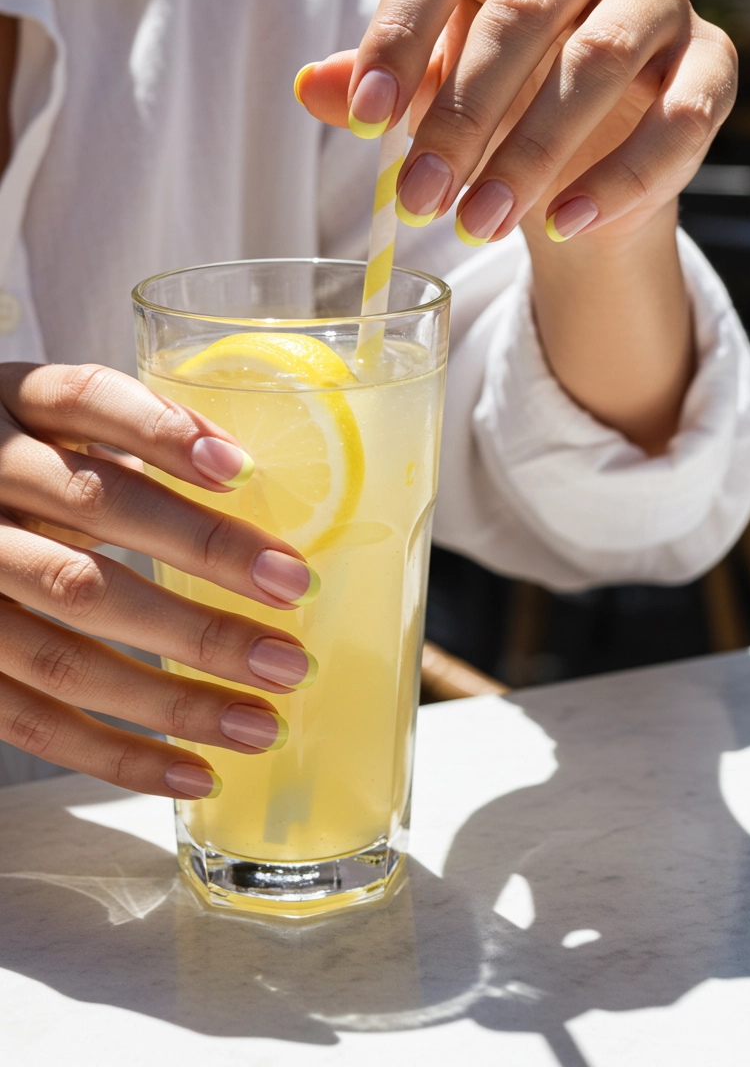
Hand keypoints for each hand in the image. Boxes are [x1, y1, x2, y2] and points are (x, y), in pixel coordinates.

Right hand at [0, 364, 317, 797]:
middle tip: (297, 591)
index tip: (242, 469)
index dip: (159, 432)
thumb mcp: (49, 429)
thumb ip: (125, 439)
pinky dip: (118, 755)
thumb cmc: (15, 473)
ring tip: (267, 715)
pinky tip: (196, 772)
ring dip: (177, 685)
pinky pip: (32, 721)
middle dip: (204, 555)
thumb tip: (244, 468)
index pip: (84, 400)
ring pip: (65, 637)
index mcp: (12, 407)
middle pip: (92, 515)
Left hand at [296, 0, 736, 245]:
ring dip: (530, 156)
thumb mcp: (426, 86)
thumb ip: (375, 83)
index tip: (366, 123)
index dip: (398, 35)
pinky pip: (678, 119)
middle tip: (418, 200)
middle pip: (518, 15)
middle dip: (460, 118)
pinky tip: (564, 225)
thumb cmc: (494, 95)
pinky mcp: (710, 60)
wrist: (585, 142)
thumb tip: (312, 87)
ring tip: (477, 226)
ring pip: (595, 65)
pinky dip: (620, 180)